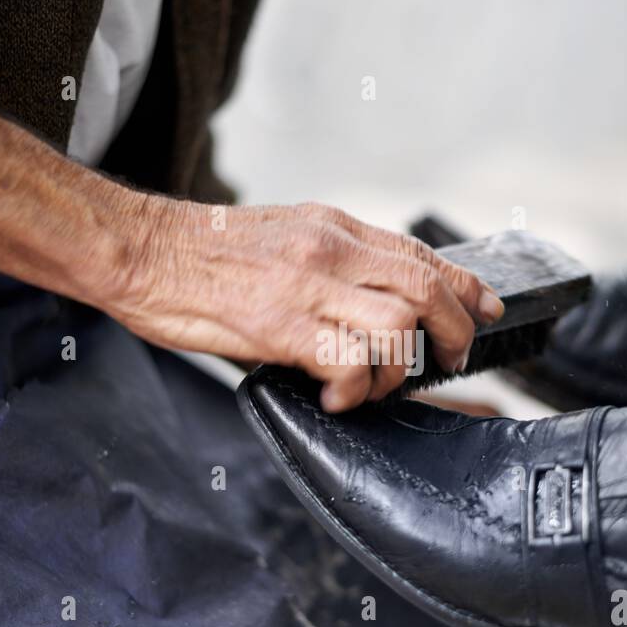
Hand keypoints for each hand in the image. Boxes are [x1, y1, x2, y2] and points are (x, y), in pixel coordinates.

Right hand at [108, 199, 504, 410]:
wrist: (141, 250)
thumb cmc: (202, 253)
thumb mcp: (282, 236)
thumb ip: (330, 262)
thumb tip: (367, 299)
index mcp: (332, 227)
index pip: (419, 253)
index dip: (464, 285)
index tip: (486, 308)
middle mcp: (330, 250)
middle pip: (426, 288)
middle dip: (454, 332)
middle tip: (450, 361)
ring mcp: (308, 286)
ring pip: (399, 325)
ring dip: (402, 368)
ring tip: (379, 386)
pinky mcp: (281, 325)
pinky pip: (350, 361)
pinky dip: (356, 389)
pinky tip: (338, 398)